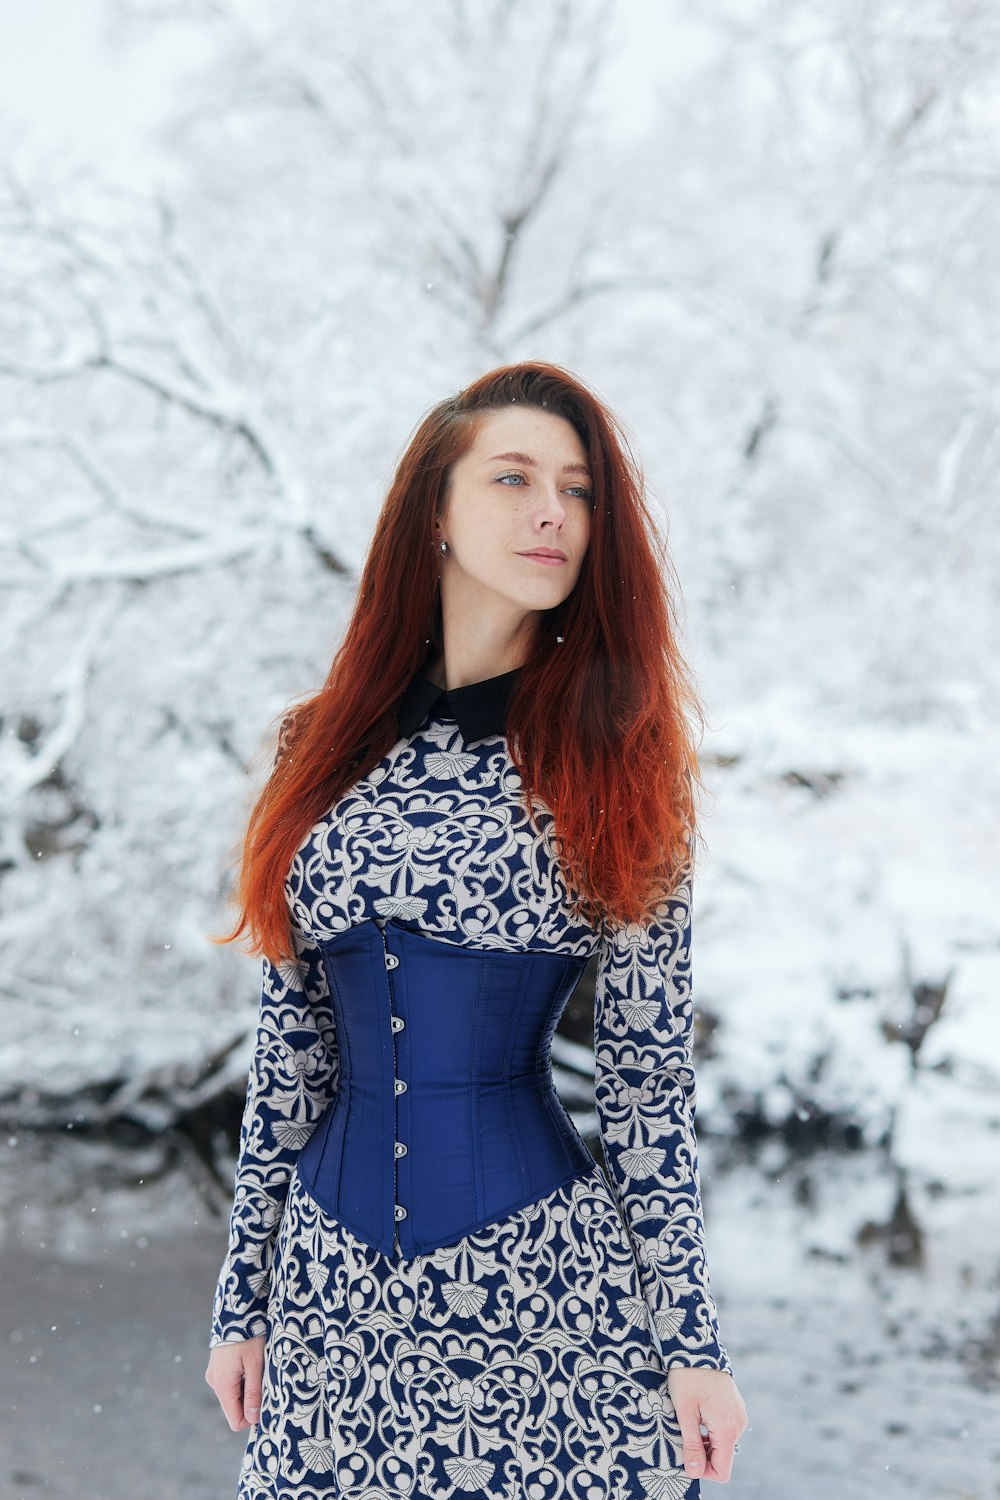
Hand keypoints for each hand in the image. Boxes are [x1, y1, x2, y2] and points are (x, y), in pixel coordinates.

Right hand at [205, 1335, 265, 1430]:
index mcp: (223, 1385)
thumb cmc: (249, 1336)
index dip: (252, 1417)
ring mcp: (215, 1374)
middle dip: (251, 1400)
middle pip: (235, 1408)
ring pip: (234, 1395)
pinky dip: (242, 1379)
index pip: (235, 1421)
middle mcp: (215, 1383)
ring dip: (247, 1388)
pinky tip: (250, 1362)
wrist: (236, 1311)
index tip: (266, 1402)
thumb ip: (254, 1393)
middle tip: (264, 1380)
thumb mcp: (256, 1364)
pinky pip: (231, 1383)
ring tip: (257, 1367)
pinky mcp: (218, 1367)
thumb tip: (253, 1420)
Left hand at [667, 1365, 747, 1483]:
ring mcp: (738, 1415)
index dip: (703, 1471)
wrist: (698, 1347)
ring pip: (722, 1443)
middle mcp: (738, 1425)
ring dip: (705, 1442)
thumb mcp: (685, 1413)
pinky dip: (710, 1430)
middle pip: (722, 1457)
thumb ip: (691, 1444)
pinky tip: (697, 1415)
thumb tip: (693, 1472)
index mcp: (727, 1429)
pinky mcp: (735, 1407)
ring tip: (688, 1423)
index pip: (722, 1470)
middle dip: (701, 1454)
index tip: (686, 1456)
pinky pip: (724, 1429)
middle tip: (682, 1436)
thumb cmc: (688, 1378)